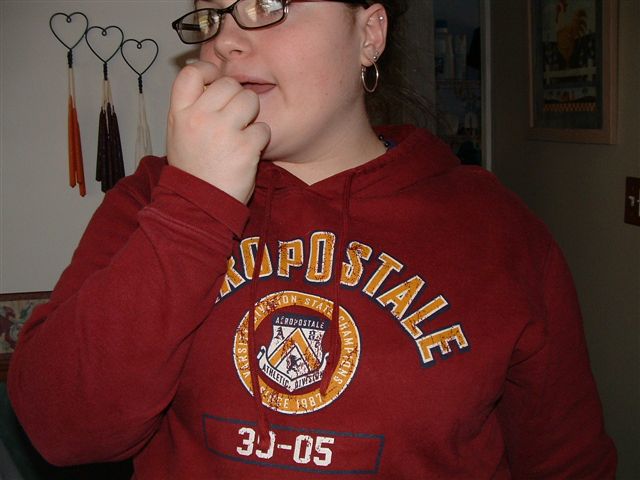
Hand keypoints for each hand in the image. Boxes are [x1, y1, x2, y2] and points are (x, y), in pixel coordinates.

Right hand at [166, 61, 270, 203]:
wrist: (199, 205)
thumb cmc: (194, 169)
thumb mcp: (179, 133)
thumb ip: (193, 107)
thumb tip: (210, 80)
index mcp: (180, 113)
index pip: (192, 72)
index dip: (208, 70)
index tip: (216, 81)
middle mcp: (199, 117)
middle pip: (228, 84)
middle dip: (237, 97)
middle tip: (235, 118)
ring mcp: (223, 131)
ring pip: (250, 100)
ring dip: (252, 116)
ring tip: (242, 134)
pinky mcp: (245, 147)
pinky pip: (263, 129)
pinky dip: (260, 140)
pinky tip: (249, 152)